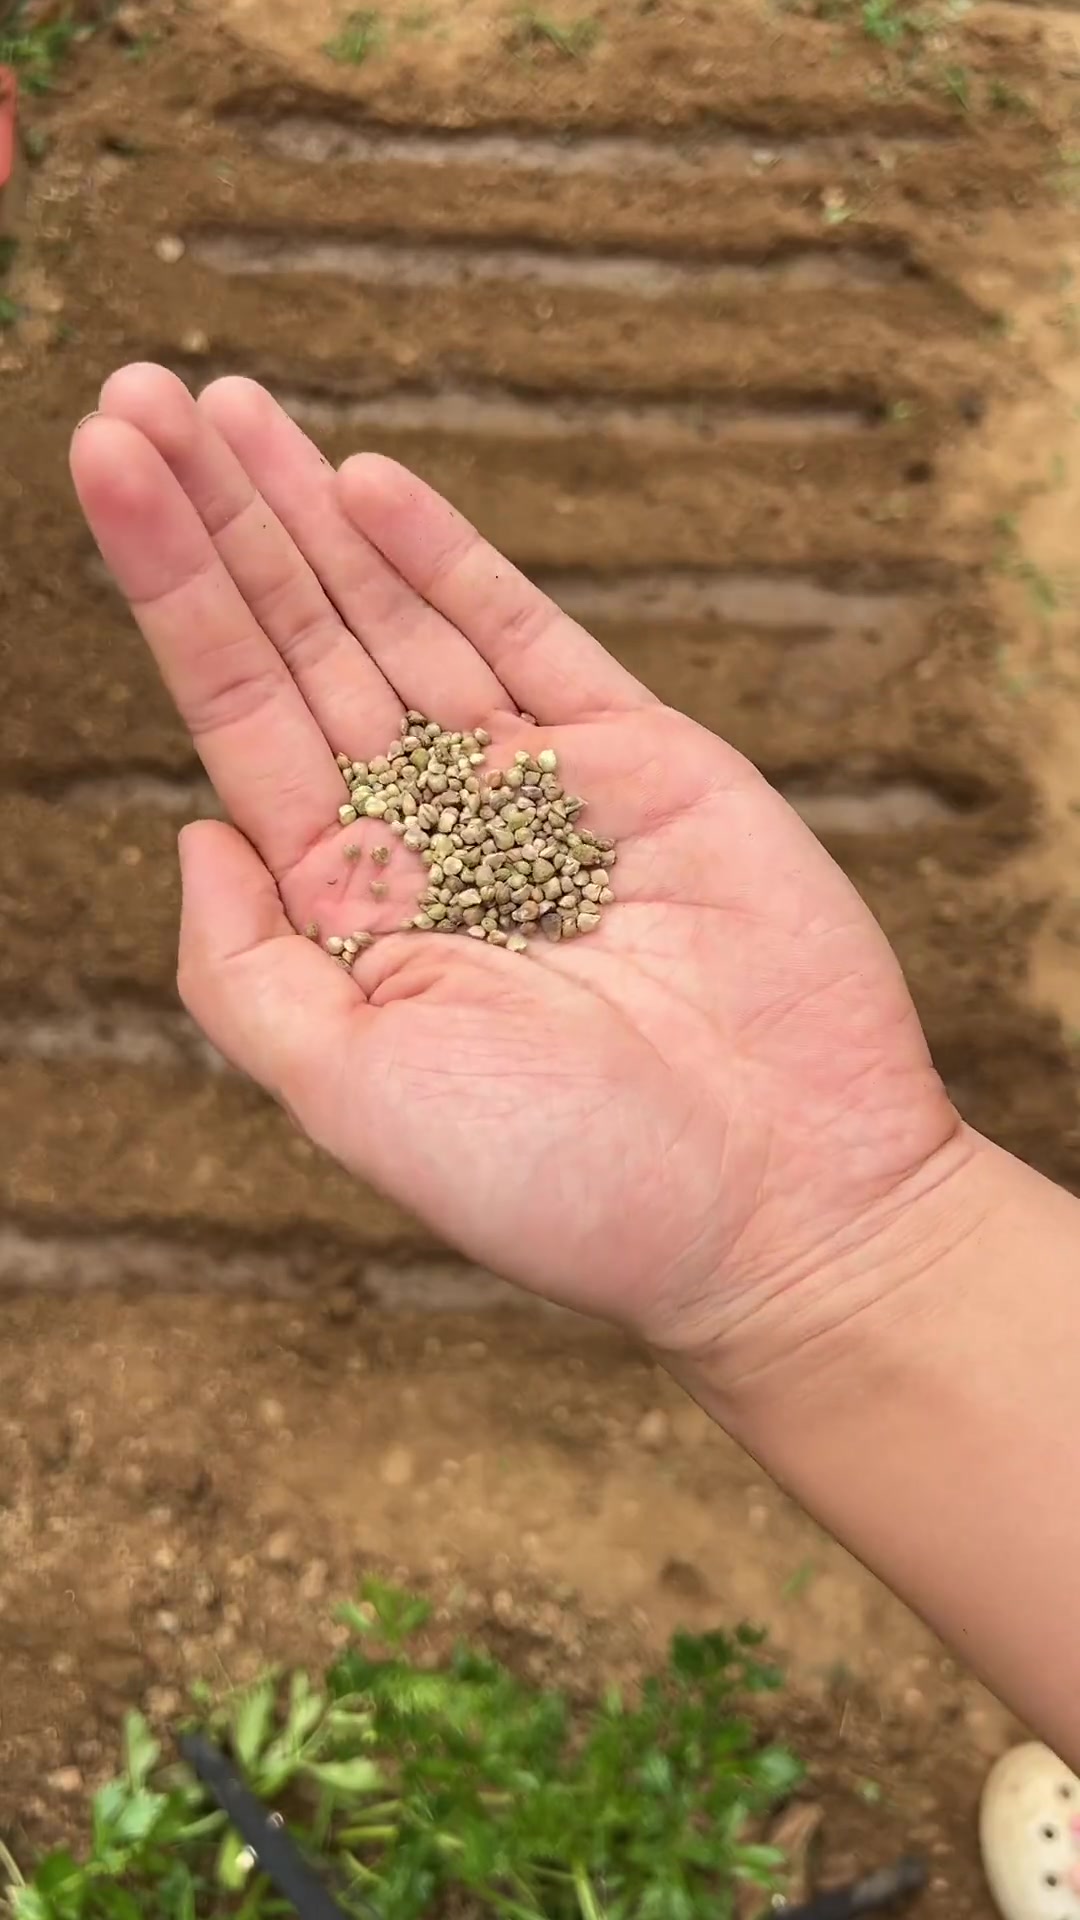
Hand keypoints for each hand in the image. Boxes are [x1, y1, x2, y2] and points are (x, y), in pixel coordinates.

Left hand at [71, 365, 965, 1379]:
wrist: (780, 1200)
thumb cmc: (566, 1180)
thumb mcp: (353, 1096)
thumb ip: (245, 970)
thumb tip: (187, 828)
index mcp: (352, 910)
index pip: (236, 718)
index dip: (168, 592)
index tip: (104, 466)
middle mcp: (430, 834)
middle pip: (300, 643)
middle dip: (219, 521)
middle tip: (136, 394)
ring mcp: (535, 789)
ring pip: (396, 618)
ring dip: (306, 513)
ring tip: (221, 404)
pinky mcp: (641, 760)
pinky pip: (527, 638)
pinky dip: (449, 560)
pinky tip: (366, 486)